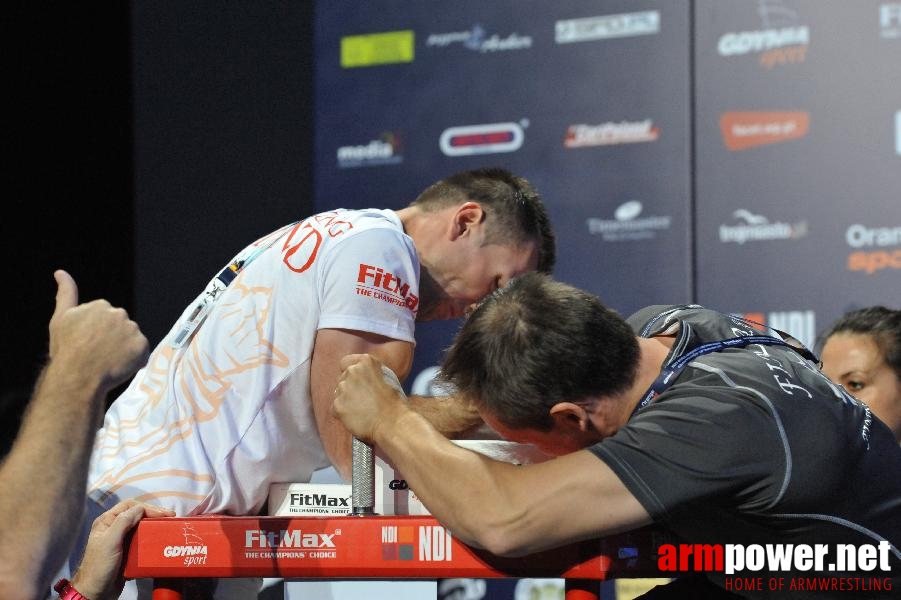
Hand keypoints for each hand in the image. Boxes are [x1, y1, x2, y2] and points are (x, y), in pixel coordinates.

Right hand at [49, 270, 148, 391]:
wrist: (77, 376)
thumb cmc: (66, 350)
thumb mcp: (61, 318)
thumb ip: (66, 293)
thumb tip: (60, 272)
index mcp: (101, 306)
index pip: (105, 319)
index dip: (96, 334)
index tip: (87, 343)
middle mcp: (120, 314)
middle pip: (120, 327)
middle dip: (112, 338)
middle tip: (97, 353)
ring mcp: (132, 330)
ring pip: (131, 339)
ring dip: (124, 349)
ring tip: (107, 361)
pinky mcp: (143, 346)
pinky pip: (141, 353)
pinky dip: (134, 360)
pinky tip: (119, 367)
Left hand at [71, 500, 173, 599]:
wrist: (95, 592)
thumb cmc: (100, 566)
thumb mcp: (110, 541)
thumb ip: (123, 522)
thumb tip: (141, 508)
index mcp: (107, 521)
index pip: (130, 506)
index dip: (148, 507)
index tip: (164, 514)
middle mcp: (113, 527)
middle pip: (136, 514)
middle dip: (154, 514)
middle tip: (170, 518)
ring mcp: (120, 540)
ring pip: (140, 526)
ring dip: (153, 525)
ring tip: (166, 527)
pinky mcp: (126, 551)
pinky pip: (141, 540)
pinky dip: (151, 538)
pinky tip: (158, 541)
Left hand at [333, 354, 408, 442]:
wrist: (392, 422)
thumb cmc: (393, 402)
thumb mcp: (386, 378)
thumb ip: (370, 373)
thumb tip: (361, 377)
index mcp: (366, 361)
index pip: (346, 362)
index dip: (350, 372)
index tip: (356, 381)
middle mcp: (352, 371)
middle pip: (342, 379)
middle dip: (349, 388)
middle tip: (363, 400)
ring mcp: (343, 387)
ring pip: (338, 393)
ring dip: (346, 400)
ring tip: (362, 410)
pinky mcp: (337, 404)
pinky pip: (335, 408)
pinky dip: (343, 414)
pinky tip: (357, 418)